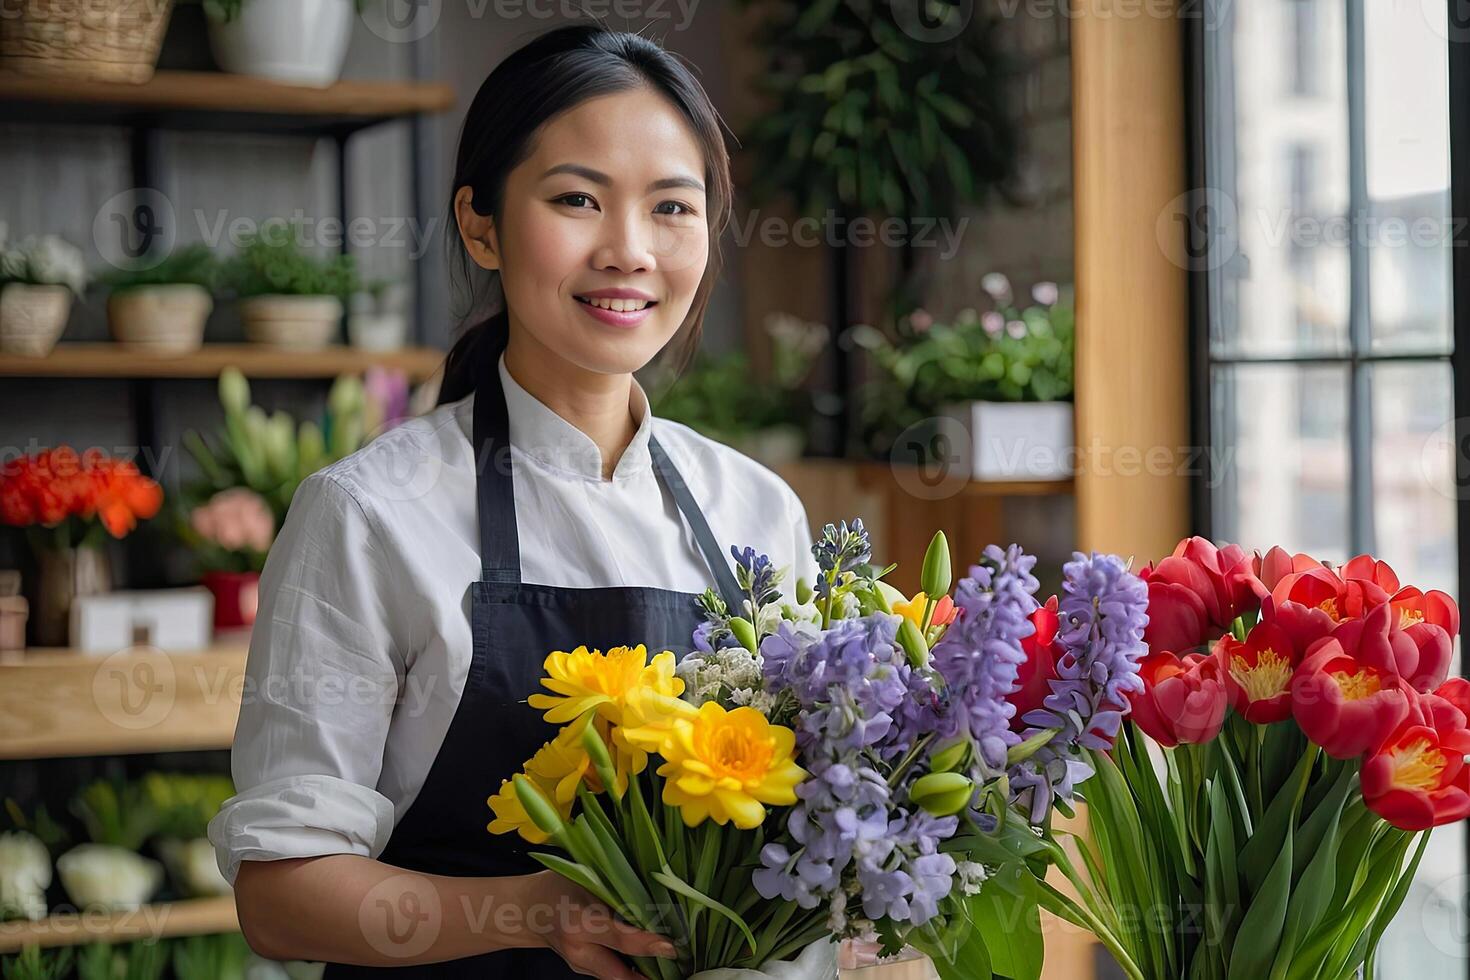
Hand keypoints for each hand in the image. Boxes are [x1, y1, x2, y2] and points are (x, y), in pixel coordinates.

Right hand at [518, 869, 678, 979]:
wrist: (527, 910)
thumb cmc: (558, 885)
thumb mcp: (586, 878)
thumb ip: (617, 889)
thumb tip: (658, 892)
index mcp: (580, 921)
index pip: (621, 938)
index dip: (648, 944)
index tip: (672, 947)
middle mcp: (579, 949)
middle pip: (620, 974)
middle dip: (650, 975)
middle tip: (678, 962)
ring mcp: (578, 964)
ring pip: (617, 979)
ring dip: (642, 974)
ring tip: (668, 962)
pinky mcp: (581, 970)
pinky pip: (610, 974)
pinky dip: (630, 970)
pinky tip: (648, 960)